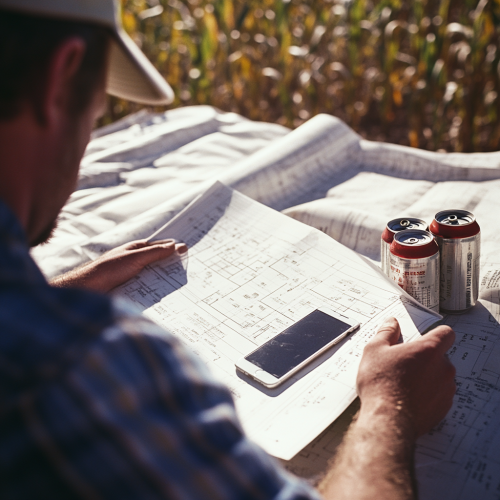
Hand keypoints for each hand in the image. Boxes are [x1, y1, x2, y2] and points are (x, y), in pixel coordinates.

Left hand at [51, 239, 186, 292]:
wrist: (88, 289)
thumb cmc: (108, 269)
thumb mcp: (135, 258)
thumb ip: (155, 252)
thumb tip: (174, 246)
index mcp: (136, 249)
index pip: (160, 246)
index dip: (173, 248)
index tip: (188, 250)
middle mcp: (135, 261)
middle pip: (159, 261)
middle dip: (172, 264)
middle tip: (190, 268)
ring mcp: (132, 275)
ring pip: (154, 276)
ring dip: (165, 279)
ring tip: (182, 284)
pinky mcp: (130, 289)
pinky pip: (147, 288)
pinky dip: (156, 290)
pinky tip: (164, 296)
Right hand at [356, 317, 455, 437]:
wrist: (388, 419)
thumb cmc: (381, 383)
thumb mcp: (375, 350)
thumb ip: (386, 333)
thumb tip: (391, 323)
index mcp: (429, 350)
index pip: (446, 333)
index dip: (437, 334)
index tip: (425, 339)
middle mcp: (443, 368)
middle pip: (441, 356)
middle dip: (426, 358)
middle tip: (405, 364)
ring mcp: (446, 389)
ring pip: (441, 377)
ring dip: (428, 377)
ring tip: (405, 383)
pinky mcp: (444, 408)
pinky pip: (439, 395)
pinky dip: (428, 394)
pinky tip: (409, 398)